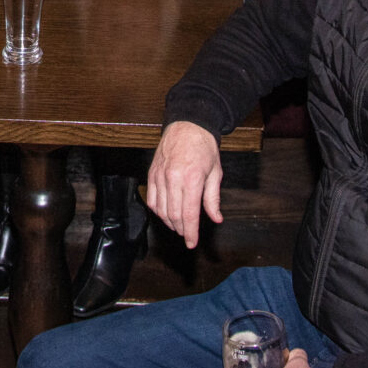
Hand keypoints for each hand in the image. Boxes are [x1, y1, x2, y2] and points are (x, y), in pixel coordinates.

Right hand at [143, 121, 223, 248]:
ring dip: (170, 222)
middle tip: (187, 235)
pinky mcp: (152, 173)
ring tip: (178, 225)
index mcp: (192, 178)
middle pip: (174, 215)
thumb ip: (213, 198)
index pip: (189, 214)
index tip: (192, 243)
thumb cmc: (204, 147)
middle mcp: (174, 178)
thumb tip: (216, 218)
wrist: (188, 125)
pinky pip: (152, 199)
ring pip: (161, 210)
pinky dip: (158, 211)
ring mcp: (160, 176)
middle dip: (181, 229)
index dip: (190, 232)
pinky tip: (166, 213)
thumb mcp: (216, 172)